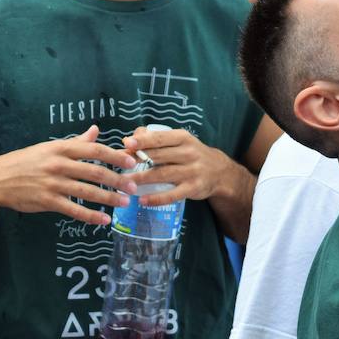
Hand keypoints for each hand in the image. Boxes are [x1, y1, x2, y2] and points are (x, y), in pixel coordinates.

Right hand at [0, 125, 138, 224]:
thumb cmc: (26, 161)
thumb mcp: (50, 147)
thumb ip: (76, 141)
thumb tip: (96, 130)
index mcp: (61, 148)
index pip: (94, 150)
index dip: (115, 156)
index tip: (131, 161)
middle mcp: (59, 164)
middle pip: (95, 171)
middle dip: (117, 179)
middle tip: (133, 186)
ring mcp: (53, 183)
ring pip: (87, 191)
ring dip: (109, 198)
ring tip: (124, 202)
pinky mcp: (47, 201)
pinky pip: (73, 209)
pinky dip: (90, 216)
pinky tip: (104, 220)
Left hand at [125, 127, 240, 205]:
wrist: (219, 172)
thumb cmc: (191, 154)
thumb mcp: (179, 141)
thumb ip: (155, 138)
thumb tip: (128, 140)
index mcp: (184, 138)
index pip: (161, 138)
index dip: (143, 141)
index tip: (127, 144)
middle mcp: (189, 153)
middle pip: (159, 156)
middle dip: (137, 160)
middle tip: (119, 164)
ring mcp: (192, 171)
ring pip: (162, 175)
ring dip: (142, 179)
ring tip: (124, 183)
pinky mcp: (193, 188)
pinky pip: (172, 195)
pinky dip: (156, 198)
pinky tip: (142, 200)